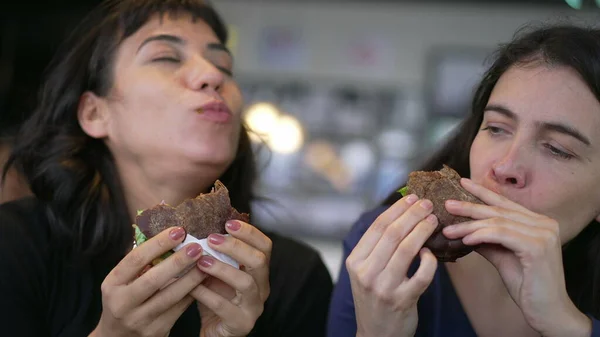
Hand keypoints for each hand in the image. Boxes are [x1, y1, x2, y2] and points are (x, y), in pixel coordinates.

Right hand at [91, 226, 206, 336]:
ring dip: (191, 278)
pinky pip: (179, 309)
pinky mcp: (157, 331)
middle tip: (196, 247)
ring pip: (170, 296)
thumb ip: (140, 264)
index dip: (158, 243)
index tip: (178, 231)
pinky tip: (204, 281)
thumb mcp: (121, 282)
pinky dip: (193, 293)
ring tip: (205, 263)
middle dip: (177, 262)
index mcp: (112, 285)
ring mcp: (140, 320)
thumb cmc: (123, 301)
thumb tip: (169, 238)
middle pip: (153, 279)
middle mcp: (123, 303)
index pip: (135, 259)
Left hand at [191, 220, 271, 336]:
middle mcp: (262, 288)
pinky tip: (192, 287)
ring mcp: (254, 307)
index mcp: (259, 273)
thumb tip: (196, 229)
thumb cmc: (214, 299)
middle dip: (236, 247)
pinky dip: (207, 294)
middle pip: (259, 261)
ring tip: (201, 261)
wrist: (213, 333)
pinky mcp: (241, 324)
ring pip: (246, 283)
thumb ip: (214, 255)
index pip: (265, 246)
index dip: (250, 232)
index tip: (228, 223)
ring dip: (222, 269)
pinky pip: (225, 306)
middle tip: (211, 238)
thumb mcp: (216, 274)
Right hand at [346, 195, 438, 336]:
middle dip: (412, 215)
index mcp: (355, 262)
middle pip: (392, 234)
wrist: (377, 335)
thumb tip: (400, 214)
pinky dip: (429, 260)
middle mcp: (366, 273)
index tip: (411, 197)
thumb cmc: (375, 297)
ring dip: (423, 231)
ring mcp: (384, 288)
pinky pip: (422, 274)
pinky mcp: (402, 300)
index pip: (377, 228)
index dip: (396, 209)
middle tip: (427, 204)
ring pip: (407, 250)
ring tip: (433, 220)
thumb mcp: (365, 272)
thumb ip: (377, 248)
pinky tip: (431, 253)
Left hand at [443, 178, 590, 336]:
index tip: (462, 183)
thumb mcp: (502, 256)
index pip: (505, 203)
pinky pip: (502, 234)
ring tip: (448, 229)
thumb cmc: (526, 284)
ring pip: (498, 222)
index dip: (483, 192)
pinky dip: (481, 235)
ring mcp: (544, 233)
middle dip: (470, 206)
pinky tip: (465, 239)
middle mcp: (545, 223)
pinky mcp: (538, 246)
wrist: (547, 310)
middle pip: (499, 210)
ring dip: (469, 225)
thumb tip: (465, 229)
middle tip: (448, 204)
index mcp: (539, 222)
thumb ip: (488, 240)